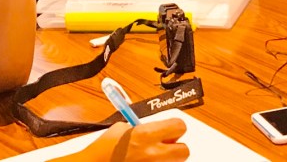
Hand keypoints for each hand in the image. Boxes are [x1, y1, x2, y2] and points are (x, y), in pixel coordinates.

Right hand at [57, 119, 187, 161]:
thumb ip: (141, 128)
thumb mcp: (122, 129)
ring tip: (151, 158)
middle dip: (177, 147)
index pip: (179, 127)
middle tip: (165, 146)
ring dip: (167, 159)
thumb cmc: (103, 150)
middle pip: (184, 150)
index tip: (170, 128)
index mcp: (145, 135)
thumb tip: (155, 130)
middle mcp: (153, 154)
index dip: (175, 127)